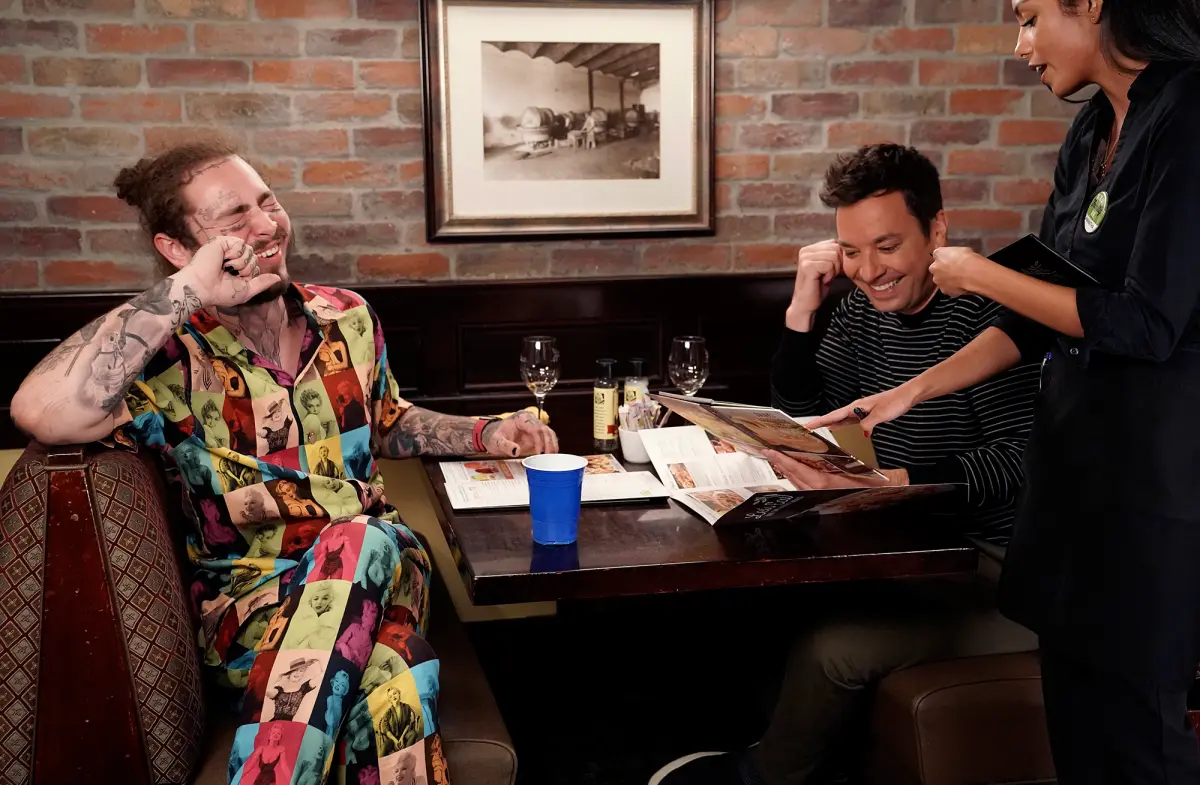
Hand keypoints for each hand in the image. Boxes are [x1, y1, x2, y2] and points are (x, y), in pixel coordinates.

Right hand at [178, 235, 282, 308]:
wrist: (203, 288)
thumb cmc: (221, 292)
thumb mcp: (246, 291)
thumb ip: (262, 283)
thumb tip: (278, 278)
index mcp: (238, 268)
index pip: (255, 266)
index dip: (249, 274)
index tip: (236, 280)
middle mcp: (233, 258)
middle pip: (254, 258)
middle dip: (246, 269)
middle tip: (230, 274)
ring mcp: (227, 249)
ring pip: (249, 250)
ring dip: (240, 263)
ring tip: (226, 268)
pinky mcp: (221, 242)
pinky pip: (240, 244)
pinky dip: (235, 254)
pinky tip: (224, 259)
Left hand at [482, 412, 559, 457]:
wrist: (493, 436)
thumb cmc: (494, 436)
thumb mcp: (496, 441)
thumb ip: (505, 445)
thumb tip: (517, 451)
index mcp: (521, 418)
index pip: (534, 427)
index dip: (539, 440)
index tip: (539, 452)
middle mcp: (529, 420)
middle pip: (544, 429)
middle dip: (549, 443)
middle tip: (548, 456)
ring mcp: (534, 427)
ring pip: (549, 433)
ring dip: (552, 445)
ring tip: (553, 457)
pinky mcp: (536, 435)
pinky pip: (547, 439)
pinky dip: (551, 446)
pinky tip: (552, 455)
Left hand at [763, 450, 906, 489]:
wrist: (892, 494)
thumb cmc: (881, 484)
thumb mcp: (867, 471)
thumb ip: (845, 462)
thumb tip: (825, 453)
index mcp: (832, 484)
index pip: (802, 472)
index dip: (785, 462)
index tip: (773, 452)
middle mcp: (824, 492)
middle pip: (796, 478)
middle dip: (781, 465)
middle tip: (767, 452)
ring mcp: (824, 496)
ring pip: (799, 483)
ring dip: (787, 471)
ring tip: (776, 458)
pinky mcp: (826, 497)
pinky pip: (806, 487)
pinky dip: (797, 477)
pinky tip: (792, 470)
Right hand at [786, 240, 842, 329]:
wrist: (806, 304)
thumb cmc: (818, 287)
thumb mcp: (828, 268)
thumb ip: (834, 255)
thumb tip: (851, 248)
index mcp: (810, 248)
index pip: (835, 243)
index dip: (839, 258)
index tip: (832, 271)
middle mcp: (805, 250)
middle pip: (836, 248)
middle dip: (837, 264)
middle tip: (828, 276)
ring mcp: (805, 258)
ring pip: (834, 256)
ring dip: (834, 270)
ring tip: (825, 278)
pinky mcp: (807, 266)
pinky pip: (829, 265)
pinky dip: (830, 275)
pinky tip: (823, 281)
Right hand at [805, 383, 919, 435]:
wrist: (907, 396)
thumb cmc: (895, 401)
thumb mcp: (880, 415)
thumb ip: (868, 424)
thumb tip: (862, 432)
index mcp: (856, 407)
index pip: (833, 416)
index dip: (820, 421)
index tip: (808, 425)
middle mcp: (856, 408)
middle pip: (834, 417)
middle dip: (821, 422)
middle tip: (809, 428)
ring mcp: (861, 411)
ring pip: (842, 419)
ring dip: (831, 424)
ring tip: (820, 428)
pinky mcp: (867, 414)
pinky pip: (851, 421)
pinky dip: (843, 425)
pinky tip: (840, 428)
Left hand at [929, 247, 989, 296]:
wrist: (971, 274)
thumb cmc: (967, 259)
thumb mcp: (962, 249)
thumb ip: (953, 253)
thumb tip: (956, 256)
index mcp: (938, 253)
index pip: (938, 255)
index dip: (945, 258)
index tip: (952, 260)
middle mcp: (934, 267)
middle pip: (936, 268)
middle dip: (944, 269)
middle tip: (955, 270)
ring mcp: (938, 280)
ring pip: (941, 280)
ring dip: (947, 279)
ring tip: (959, 279)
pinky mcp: (944, 290)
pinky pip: (948, 288)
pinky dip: (953, 287)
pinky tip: (961, 285)